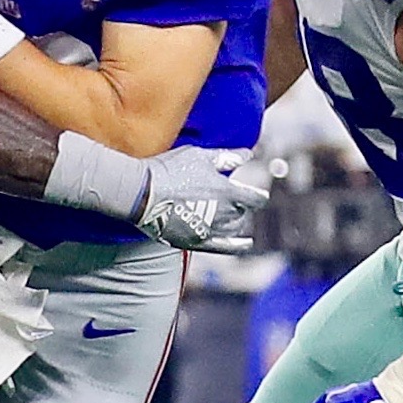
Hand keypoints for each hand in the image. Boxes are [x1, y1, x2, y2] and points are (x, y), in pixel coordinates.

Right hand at [135, 147, 267, 252]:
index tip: (259, 194)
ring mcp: (210, 230)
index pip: (255, 198)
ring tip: (232, 216)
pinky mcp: (196, 241)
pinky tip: (246, 244)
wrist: (143, 193)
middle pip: (242, 213)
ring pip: (234, 228)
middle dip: (242, 206)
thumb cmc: (170, 169)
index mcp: (227, 192)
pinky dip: (237, 246)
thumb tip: (248, 154)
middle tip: (236, 200)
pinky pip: (223, 247)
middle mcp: (223, 213)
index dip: (259, 196)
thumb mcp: (199, 156)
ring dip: (236, 221)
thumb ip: (226, 157)